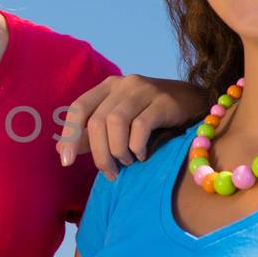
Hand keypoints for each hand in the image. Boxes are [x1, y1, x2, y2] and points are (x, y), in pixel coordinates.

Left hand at [56, 74, 207, 178]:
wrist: (194, 103)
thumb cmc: (153, 115)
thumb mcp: (120, 122)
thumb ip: (92, 134)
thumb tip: (62, 150)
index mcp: (107, 87)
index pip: (78, 108)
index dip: (69, 135)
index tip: (66, 162)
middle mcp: (123, 84)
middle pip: (97, 120)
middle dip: (99, 153)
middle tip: (109, 172)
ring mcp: (144, 90)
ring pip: (116, 122)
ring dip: (118, 150)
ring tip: (127, 162)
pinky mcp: (164, 101)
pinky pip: (141, 126)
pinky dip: (137, 146)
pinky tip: (142, 155)